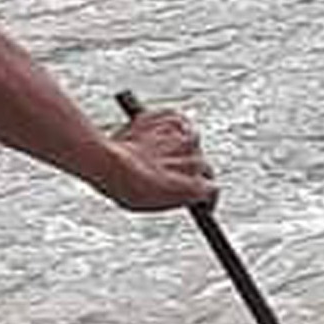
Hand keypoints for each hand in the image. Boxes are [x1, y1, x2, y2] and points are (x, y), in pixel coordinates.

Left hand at [101, 105, 216, 212]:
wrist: (111, 162)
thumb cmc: (127, 187)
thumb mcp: (152, 203)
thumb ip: (172, 196)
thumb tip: (175, 190)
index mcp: (195, 188)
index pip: (212, 190)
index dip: (204, 193)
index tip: (196, 196)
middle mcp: (196, 163)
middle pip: (202, 165)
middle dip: (190, 169)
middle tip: (172, 170)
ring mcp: (186, 140)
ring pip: (192, 140)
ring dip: (179, 144)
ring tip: (156, 149)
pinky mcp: (173, 120)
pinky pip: (179, 120)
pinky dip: (171, 124)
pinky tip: (155, 130)